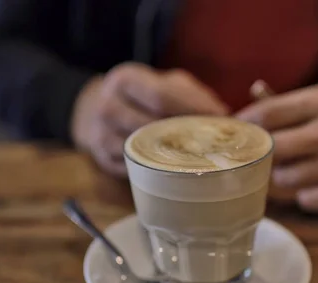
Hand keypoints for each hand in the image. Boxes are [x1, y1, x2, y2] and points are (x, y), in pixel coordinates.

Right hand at [72, 63, 228, 176]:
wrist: (94, 111)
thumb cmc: (143, 96)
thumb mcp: (164, 83)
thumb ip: (192, 95)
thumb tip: (223, 115)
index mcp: (125, 79)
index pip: (161, 97)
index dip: (192, 109)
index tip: (220, 119)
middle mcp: (107, 106)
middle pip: (152, 126)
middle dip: (186, 135)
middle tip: (216, 143)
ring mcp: (101, 135)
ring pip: (144, 151)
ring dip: (174, 156)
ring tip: (201, 156)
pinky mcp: (104, 159)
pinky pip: (136, 168)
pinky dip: (158, 169)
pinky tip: (176, 168)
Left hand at [237, 83, 317, 211]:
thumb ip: (286, 102)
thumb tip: (252, 92)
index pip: (268, 113)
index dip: (246, 125)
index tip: (238, 132)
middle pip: (273, 150)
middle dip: (263, 155)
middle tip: (263, 157)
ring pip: (285, 180)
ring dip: (283, 178)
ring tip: (292, 170)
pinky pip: (307, 201)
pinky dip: (305, 196)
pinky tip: (314, 185)